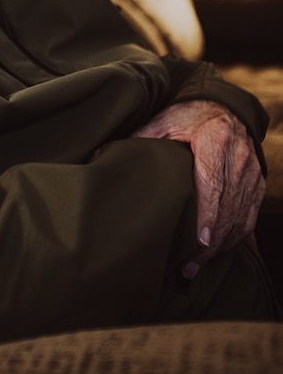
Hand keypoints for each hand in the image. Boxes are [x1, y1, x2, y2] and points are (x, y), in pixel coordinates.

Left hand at [132, 100, 264, 278]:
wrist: (226, 106)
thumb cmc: (191, 115)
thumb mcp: (166, 120)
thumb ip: (145, 137)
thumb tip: (115, 154)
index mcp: (215, 141)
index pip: (214, 185)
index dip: (209, 215)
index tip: (201, 242)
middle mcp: (239, 159)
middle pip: (229, 208)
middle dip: (212, 243)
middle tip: (189, 267)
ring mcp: (251, 173)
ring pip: (242, 217)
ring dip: (223, 245)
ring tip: (198, 266)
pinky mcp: (256, 183)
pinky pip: (251, 216)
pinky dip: (238, 237)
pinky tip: (222, 254)